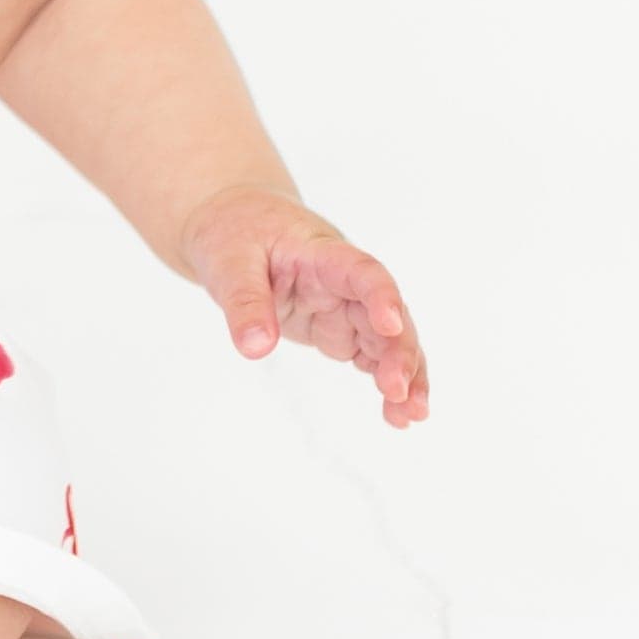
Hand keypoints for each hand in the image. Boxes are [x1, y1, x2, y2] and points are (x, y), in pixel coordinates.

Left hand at [180, 184, 429, 427]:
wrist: (234, 222)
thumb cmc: (235, 231)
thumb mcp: (227, 260)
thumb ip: (244, 301)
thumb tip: (256, 349)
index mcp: (321, 253)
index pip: (362, 271)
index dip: (381, 296)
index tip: (392, 326)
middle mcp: (343, 280)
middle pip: (386, 312)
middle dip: (400, 352)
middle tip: (401, 394)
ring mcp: (344, 305)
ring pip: (388, 339)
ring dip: (406, 374)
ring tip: (412, 415)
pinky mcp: (338, 326)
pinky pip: (371, 354)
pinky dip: (385, 380)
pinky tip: (397, 415)